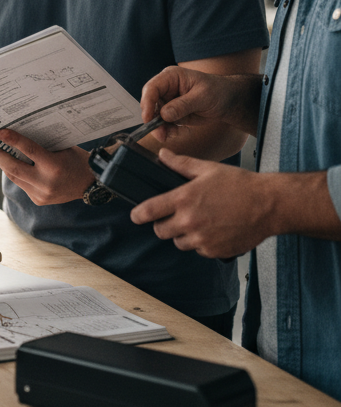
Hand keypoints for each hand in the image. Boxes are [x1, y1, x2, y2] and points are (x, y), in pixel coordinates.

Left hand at [0, 131, 93, 204]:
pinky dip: (14, 173)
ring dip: (1, 163)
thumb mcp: (63, 148)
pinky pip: (21, 184)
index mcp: (54, 166)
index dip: (13, 140)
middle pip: (13, 167)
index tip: (0, 132)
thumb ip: (42, 143)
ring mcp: (41, 194)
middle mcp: (46, 183)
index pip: (29, 150)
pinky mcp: (38, 200)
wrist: (90, 185)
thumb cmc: (76, 160)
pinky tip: (7, 163)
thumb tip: (18, 134)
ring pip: (14, 176)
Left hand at [129, 148, 274, 257]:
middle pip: (160, 231)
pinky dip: (202, 243)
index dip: (138, 215)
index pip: (148, 212)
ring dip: (183, 235)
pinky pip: (199, 250)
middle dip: (163, 224)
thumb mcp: (208, 169)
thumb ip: (181, 163)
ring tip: (198, 222)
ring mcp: (202, 238)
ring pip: (179, 242)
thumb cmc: (240, 184)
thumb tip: (162, 155)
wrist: (270, 205)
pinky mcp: (215, 251)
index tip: (136, 216)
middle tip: (174, 216)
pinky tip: (213, 230)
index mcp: (183, 199)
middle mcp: (189, 221)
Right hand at [140, 67, 260, 143]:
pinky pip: (164, 124)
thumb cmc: (218, 92)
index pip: (152, 88)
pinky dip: (169, 130)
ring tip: (172, 134)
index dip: (147, 103)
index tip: (148, 119)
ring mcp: (168, 101)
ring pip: (155, 117)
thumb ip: (182, 105)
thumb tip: (164, 114)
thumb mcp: (202, 97)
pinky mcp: (172, 113)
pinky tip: (179, 132)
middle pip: (150, 104)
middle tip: (160, 134)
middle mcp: (166, 89)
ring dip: (161, 128)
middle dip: (153, 120)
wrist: (229, 102)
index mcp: (171, 77)